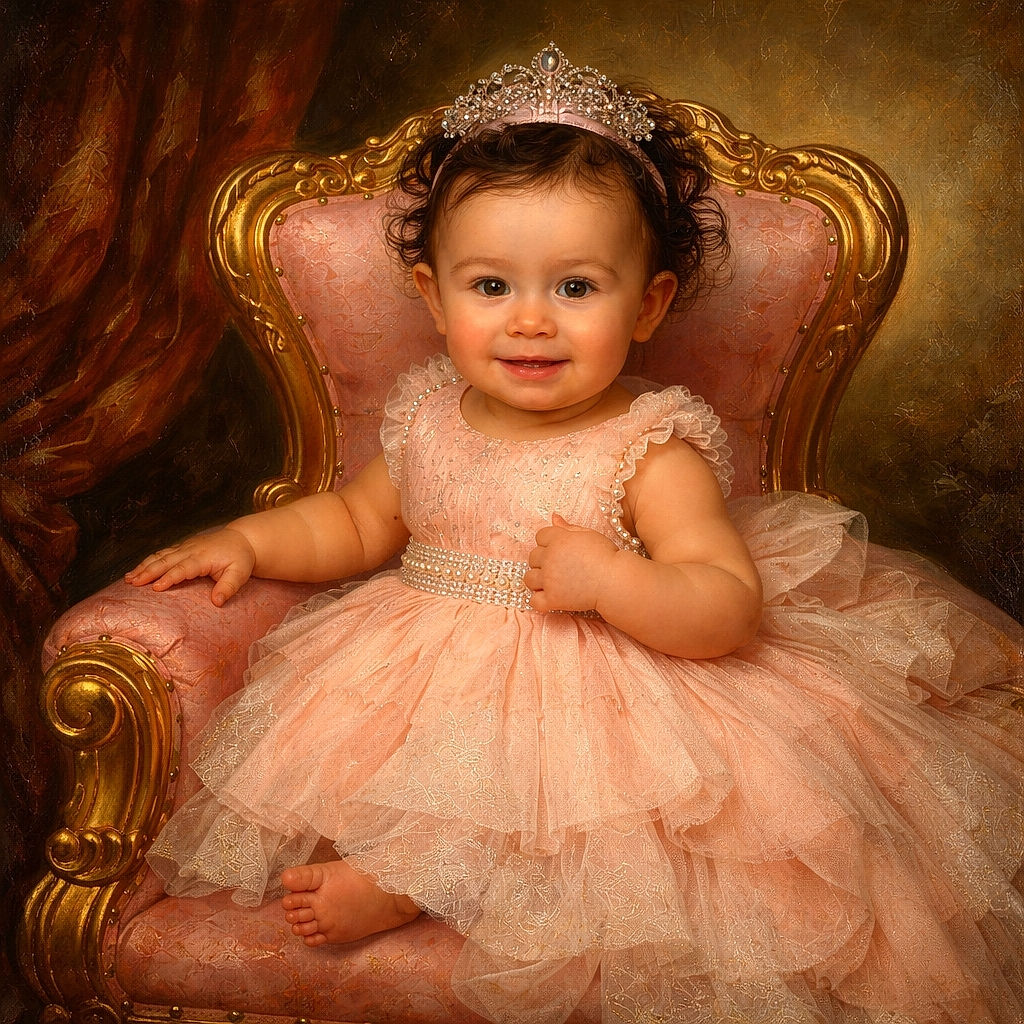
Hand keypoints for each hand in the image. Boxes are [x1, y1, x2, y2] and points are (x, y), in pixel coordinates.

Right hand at [124, 528, 256, 605]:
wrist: (242, 539)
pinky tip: (138, 569)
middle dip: (148, 571)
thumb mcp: (240, 573)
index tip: (156, 587)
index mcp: (203, 557)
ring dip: (144, 566)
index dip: (169, 578)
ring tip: (129, 578)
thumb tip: (217, 602)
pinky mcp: (183, 547)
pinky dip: (149, 560)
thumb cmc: (241, 558)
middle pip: (166, 561)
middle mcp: (191, 550)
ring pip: (161, 556)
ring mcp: (185, 547)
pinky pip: (163, 553)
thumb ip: (228, 587)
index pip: (183, 569)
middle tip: (132, 583)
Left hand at [525, 514, 617, 612]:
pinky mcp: (553, 599)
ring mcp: (549, 580)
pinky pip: (534, 601)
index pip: (540, 536)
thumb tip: (554, 517)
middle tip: (560, 567)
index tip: (561, 550)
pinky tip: (550, 598)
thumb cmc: (606, 556)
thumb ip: (568, 527)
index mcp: (558, 539)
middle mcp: (550, 558)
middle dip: (543, 560)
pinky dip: (539, 601)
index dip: (549, 542)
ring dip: (538, 580)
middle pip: (532, 556)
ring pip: (528, 578)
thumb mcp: (588, 535)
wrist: (616, 581)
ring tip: (553, 582)